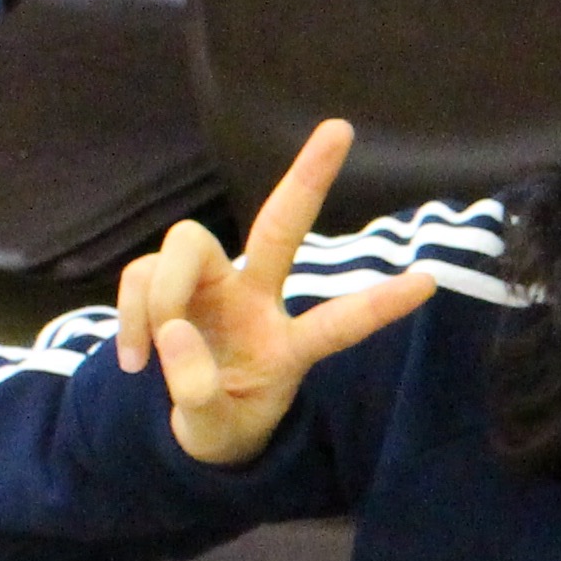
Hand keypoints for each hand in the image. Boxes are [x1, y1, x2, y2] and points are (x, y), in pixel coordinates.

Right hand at [112, 116, 449, 466]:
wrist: (185, 424)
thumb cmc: (221, 423)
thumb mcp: (214, 432)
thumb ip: (198, 396)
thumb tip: (173, 332)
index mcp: (287, 345)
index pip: (339, 323)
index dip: (379, 305)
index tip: (430, 282)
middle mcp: (255, 299)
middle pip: (279, 228)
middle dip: (308, 178)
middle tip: (342, 128)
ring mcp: (213, 285)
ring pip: (185, 247)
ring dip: (159, 296)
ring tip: (147, 357)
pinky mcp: (170, 282)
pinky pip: (142, 275)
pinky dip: (130, 313)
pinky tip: (133, 359)